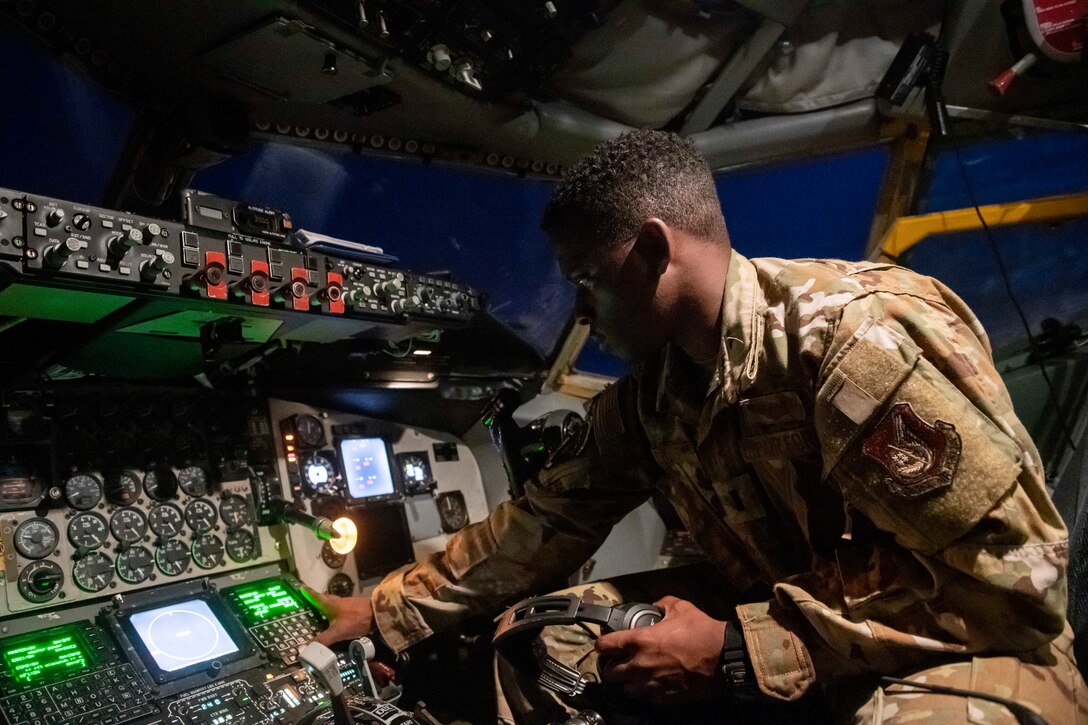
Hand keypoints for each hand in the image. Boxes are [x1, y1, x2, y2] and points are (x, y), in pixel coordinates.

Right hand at [303, 586, 374, 646]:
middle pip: (324, 599)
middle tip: (309, 604)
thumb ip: (323, 640)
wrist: (378, 613)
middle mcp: (337, 601)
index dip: (308, 593)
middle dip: (316, 601)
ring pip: (332, 604)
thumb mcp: (338, 632)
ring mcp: (346, 603)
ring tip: (320, 613)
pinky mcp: (354, 608)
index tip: (301, 588)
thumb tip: (305, 648)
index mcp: (330, 603)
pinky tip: (336, 619)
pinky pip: (340, 609)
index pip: (315, 596)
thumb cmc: (356, 619)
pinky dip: (335, 612)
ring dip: (326, 607)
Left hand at [595, 596, 725, 704]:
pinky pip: (648, 700)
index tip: (604, 645)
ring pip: (627, 690)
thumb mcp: (680, 607)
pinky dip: (649, 694)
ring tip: (637, 677)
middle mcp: (640, 665)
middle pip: (610, 674)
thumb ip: (661, 605)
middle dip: (613, 667)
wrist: (723, 657)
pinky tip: (655, 686)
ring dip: (629, 683)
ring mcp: (651, 684)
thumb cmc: (701, 631)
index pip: (605, 645)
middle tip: (619, 663)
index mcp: (640, 641)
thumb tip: (655, 606)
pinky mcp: (664, 699)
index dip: (602, 645)